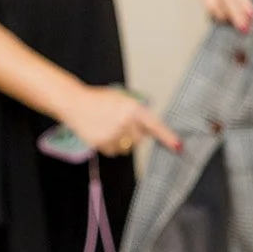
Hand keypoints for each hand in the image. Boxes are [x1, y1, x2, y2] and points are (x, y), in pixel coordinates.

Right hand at [61, 85, 180, 156]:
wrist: (74, 102)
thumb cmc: (98, 99)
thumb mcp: (121, 100)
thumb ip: (136, 114)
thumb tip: (148, 132)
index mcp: (132, 108)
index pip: (154, 125)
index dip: (167, 136)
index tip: (178, 146)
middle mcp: (125, 122)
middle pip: (139, 139)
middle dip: (134, 135)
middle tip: (121, 124)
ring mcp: (113, 134)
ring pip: (126, 147)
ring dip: (121, 141)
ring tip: (108, 127)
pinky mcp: (103, 143)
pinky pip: (114, 152)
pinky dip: (110, 146)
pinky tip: (102, 133)